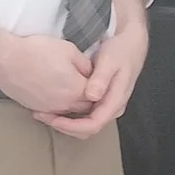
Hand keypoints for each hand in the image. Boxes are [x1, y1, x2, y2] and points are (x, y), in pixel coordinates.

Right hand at [0, 34, 95, 115]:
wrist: (5, 59)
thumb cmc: (36, 51)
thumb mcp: (69, 50)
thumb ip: (86, 65)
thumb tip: (92, 73)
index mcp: (77, 90)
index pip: (98, 96)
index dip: (100, 88)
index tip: (100, 79)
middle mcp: (65, 104)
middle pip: (86, 108)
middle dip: (90, 99)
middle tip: (89, 86)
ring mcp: (49, 109)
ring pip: (69, 113)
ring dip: (74, 104)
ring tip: (73, 89)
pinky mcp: (36, 108)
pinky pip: (53, 113)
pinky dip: (58, 106)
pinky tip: (56, 93)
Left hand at [37, 0, 150, 137]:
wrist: (130, 45)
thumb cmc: (119, 51)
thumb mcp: (109, 61)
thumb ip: (101, 78)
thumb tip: (91, 96)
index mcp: (115, 102)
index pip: (93, 124)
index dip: (72, 126)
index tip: (53, 119)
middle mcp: (112, 109)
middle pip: (87, 129)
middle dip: (65, 127)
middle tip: (43, 116)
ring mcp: (107, 106)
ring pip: (85, 124)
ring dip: (66, 123)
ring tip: (46, 113)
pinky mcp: (101, 101)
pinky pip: (84, 116)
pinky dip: (70, 115)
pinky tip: (56, 106)